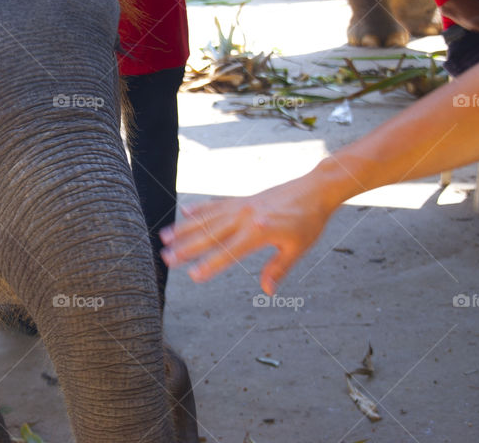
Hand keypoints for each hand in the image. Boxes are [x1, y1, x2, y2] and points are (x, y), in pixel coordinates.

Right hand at [159, 178, 334, 294]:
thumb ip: (278, 268)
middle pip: (210, 235)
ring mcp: (240, 206)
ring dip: (184, 229)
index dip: (210, 266)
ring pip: (206, 219)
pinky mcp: (241, 199)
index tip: (193, 276)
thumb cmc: (309, 221)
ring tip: (164, 238)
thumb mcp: (298, 248)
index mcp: (259, 231)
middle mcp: (245, 217)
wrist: (314, 189)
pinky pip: (215, 205)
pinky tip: (184, 213)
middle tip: (166, 258)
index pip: (229, 253)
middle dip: (186, 248)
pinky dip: (199, 209)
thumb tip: (267, 290)